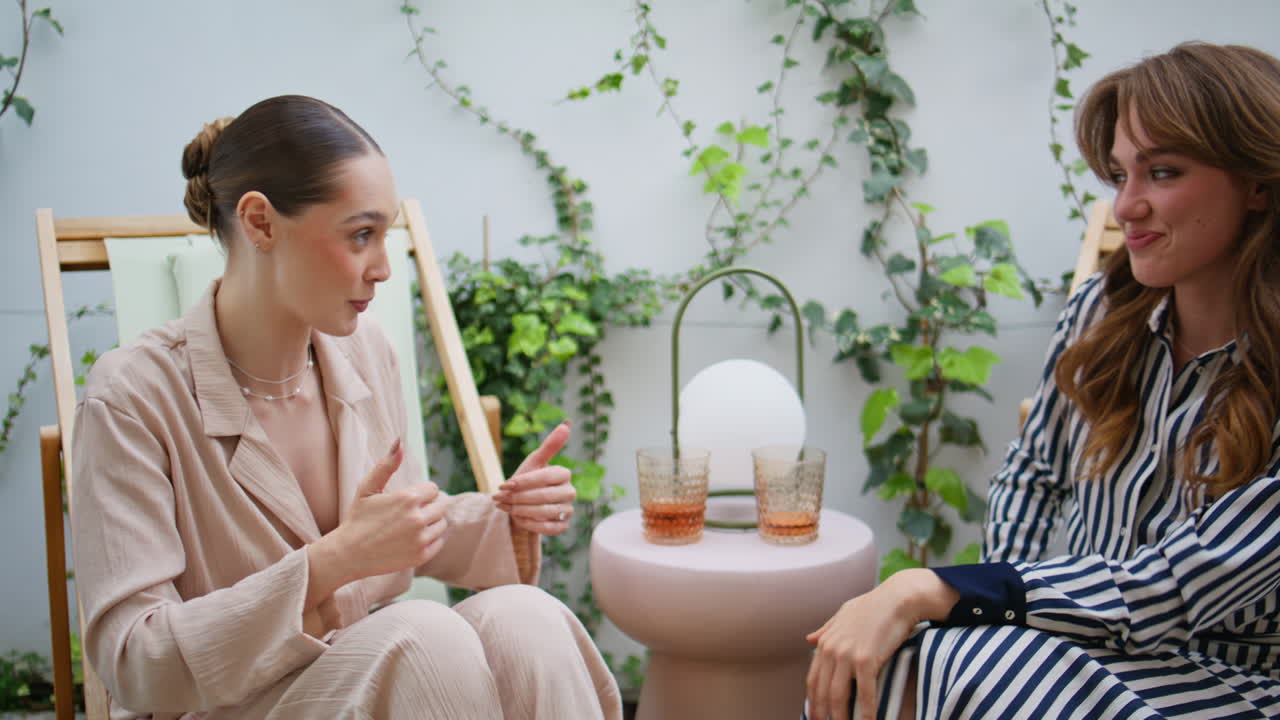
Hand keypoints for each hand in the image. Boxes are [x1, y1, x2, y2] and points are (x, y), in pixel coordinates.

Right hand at [318, 438, 449, 584]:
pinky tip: (412, 539)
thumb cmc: (357, 518)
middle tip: (409, 514)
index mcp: (407, 499)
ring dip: (431, 523)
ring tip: (410, 526)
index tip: (407, 500)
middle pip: (441, 505)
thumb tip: (400, 442)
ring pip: (442, 524)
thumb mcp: (367, 488)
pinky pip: (439, 542)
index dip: (421, 493)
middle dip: (428, 507)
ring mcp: (420, 539)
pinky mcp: (421, 556)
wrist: (348, 554)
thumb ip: (386, 465)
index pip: (433, 489)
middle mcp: (417, 519)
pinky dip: (430, 540)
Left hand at [493, 420, 575, 534]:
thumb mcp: (534, 462)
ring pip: (544, 513)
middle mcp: (570, 492)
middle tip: (500, 497)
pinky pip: (547, 528)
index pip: (545, 477)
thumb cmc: (528, 480)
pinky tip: (518, 518)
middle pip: (544, 496)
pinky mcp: (563, 526)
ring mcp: (568, 510)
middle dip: (518, 498)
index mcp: (564, 474)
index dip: (523, 481)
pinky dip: (530, 524)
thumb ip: (549, 445)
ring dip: (520, 510)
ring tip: (505, 507)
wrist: (523, 503)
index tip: (504, 484)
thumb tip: (566, 425)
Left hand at [805, 568, 958, 719]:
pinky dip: (866, 712)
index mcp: (825, 642)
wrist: (897, 598)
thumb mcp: (843, 614)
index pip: (812, 679)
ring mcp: (847, 655)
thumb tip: (808, 639)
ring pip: (838, 696)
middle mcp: (832, 649)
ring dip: (841, 718)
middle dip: (823, 713)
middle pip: (822, 691)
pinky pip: (864, 693)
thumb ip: (825, 629)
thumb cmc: (873, 606)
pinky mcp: (867, 660)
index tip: (815, 715)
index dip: (813, 701)